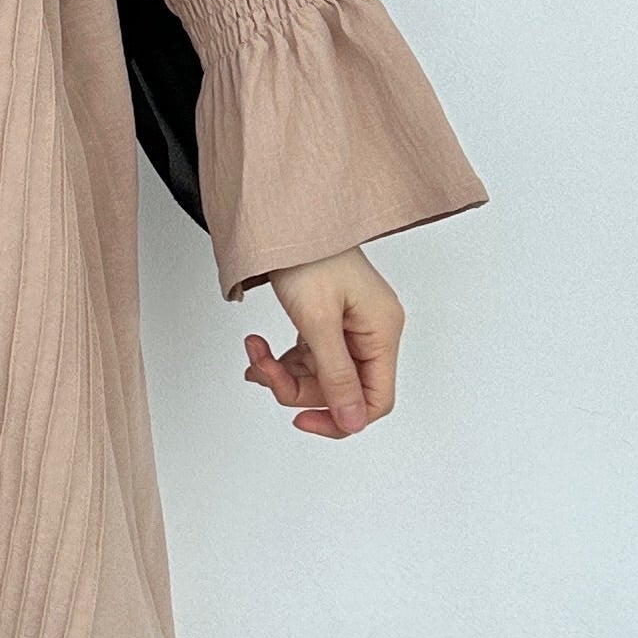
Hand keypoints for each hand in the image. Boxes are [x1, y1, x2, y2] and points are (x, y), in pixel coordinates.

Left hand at [240, 246, 403, 437]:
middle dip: (296, 387)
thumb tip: (352, 422)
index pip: (377, 399)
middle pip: (340, 390)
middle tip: (264, 370)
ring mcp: (350, 327)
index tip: (302, 419)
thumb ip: (335, 376)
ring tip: (256, 351)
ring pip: (318, 377)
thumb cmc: (307, 254)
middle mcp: (372, 332)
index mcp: (382, 331)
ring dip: (282, 373)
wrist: (283, 216)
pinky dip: (281, 360)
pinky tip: (258, 348)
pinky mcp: (328, 322)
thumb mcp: (318, 322)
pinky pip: (308, 358)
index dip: (341, 418)